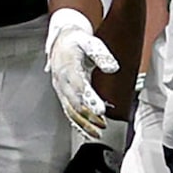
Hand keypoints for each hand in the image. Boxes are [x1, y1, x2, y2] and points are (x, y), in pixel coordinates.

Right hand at [45, 7, 119, 136]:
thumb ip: (101, 54)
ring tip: (97, 133)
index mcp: (67, 66)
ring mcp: (60, 89)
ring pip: (70, 110)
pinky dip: (77, 124)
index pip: (79, 86)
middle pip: (73, 102)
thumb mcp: (89, 41)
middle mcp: (61, 80)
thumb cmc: (76, 40)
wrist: (61, 39)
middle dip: (88, 115)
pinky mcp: (62, 94)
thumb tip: (113, 68)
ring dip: (83, 124)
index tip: (100, 110)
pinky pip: (68, 112)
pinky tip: (87, 132)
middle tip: (102, 124)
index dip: (89, 99)